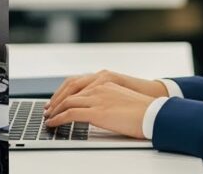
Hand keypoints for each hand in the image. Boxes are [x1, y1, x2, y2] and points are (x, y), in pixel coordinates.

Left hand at [46, 69, 167, 114]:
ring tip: (49, 118)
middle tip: (48, 109)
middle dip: (56, 99)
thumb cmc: (143, 108)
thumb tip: (98, 106)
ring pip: (67, 101)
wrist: (154, 113)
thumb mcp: (121, 96)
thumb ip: (107, 96)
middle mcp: (99, 84)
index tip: (56, 99)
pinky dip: (59, 118)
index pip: (76, 82)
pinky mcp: (96, 111)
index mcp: (105, 79)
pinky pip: (70, 114)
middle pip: (69, 89)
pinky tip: (54, 123)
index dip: (63, 91)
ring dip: (55, 109)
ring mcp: (97, 97)